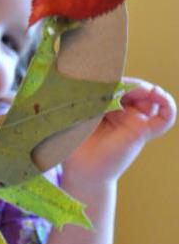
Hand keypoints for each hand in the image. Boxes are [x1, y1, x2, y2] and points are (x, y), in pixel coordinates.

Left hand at [62, 77, 176, 188]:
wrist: (81, 170)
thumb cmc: (76, 142)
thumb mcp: (81, 113)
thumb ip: (92, 97)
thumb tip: (102, 80)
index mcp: (106, 105)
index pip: (115, 84)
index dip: (113, 77)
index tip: (102, 74)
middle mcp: (123, 111)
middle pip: (133, 89)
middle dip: (128, 83)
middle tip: (117, 83)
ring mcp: (134, 121)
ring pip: (148, 99)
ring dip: (146, 89)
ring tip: (138, 88)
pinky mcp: (141, 131)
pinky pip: (163, 120)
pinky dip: (168, 107)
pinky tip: (161, 96)